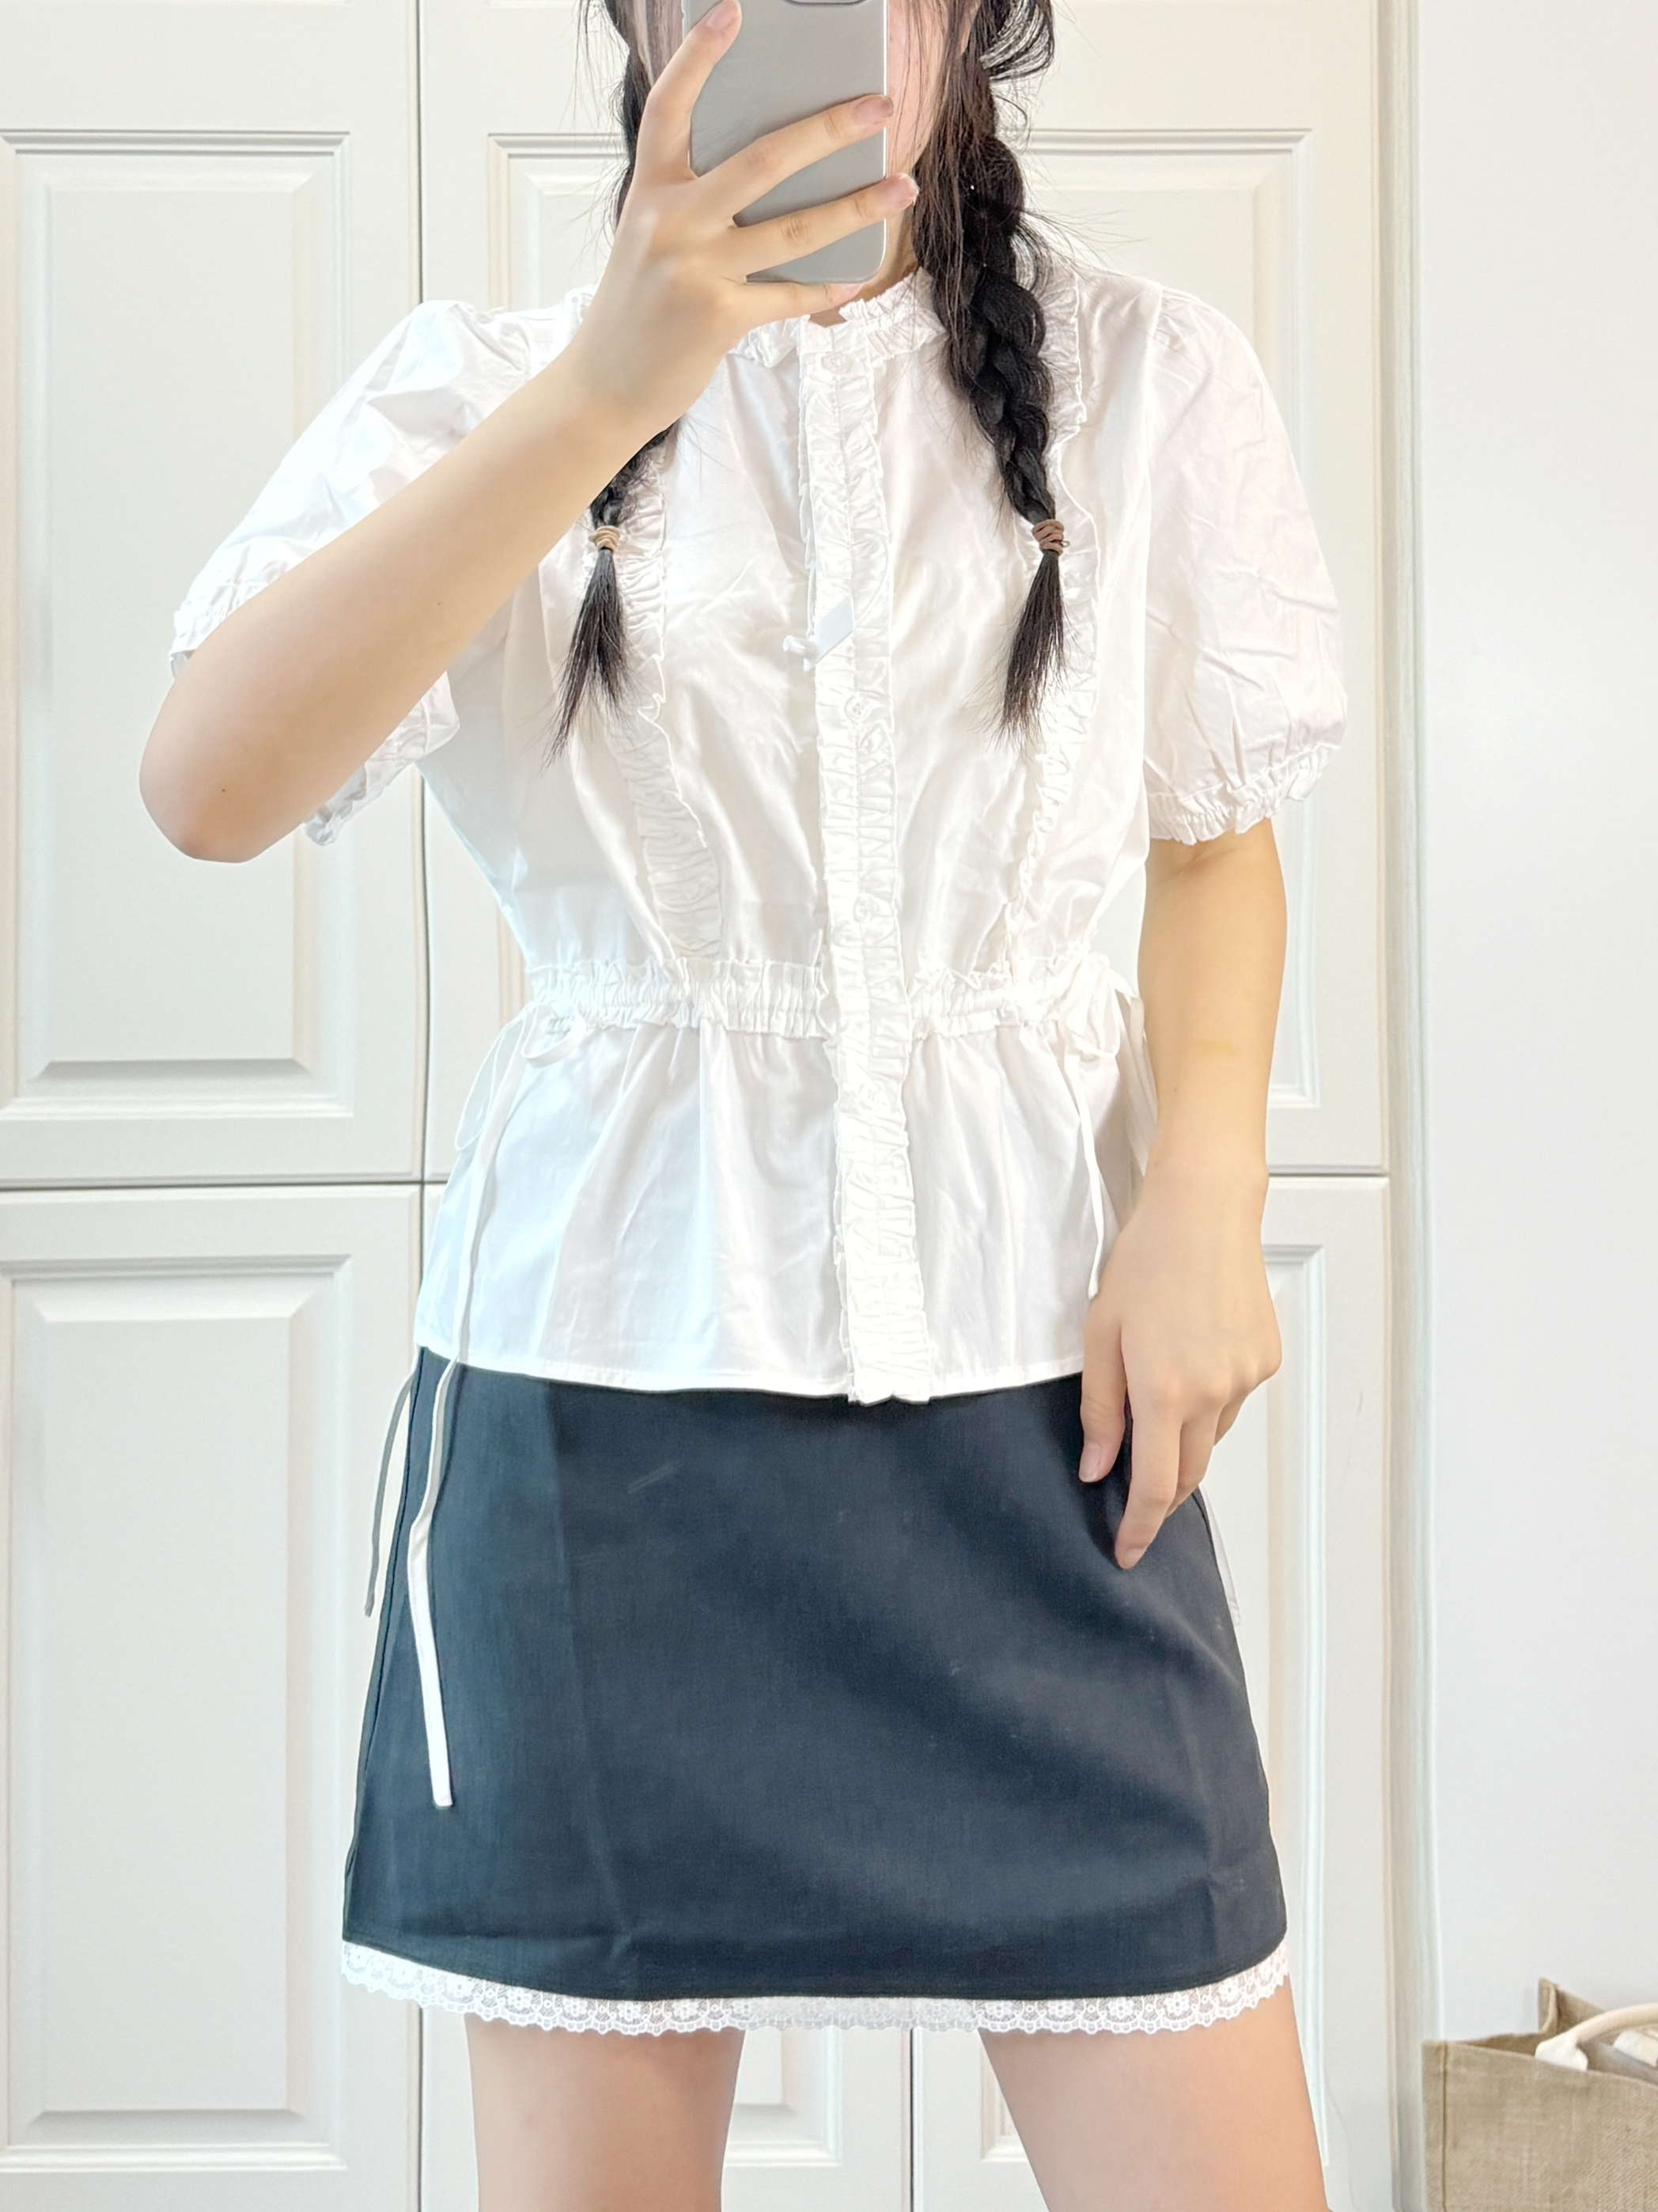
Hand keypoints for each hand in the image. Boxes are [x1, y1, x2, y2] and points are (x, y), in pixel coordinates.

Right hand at [559, 0, 916, 437]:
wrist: (602, 386)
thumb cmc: (637, 308)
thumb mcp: (650, 239)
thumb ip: (695, 202)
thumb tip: (779, 177)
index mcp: (650, 190)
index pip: (672, 108)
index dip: (700, 57)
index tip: (733, 12)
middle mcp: (671, 221)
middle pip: (761, 159)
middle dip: (828, 129)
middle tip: (879, 107)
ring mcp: (695, 270)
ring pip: (792, 229)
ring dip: (857, 207)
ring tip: (903, 187)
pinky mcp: (718, 318)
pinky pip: (788, 296)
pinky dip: (826, 288)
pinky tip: (858, 276)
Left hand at [1075, 1161, 1279, 1568]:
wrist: (1204, 1211)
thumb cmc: (1146, 1261)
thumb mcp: (1099, 1334)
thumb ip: (1099, 1409)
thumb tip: (1096, 1467)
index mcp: (1164, 1391)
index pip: (1156, 1487)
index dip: (1141, 1527)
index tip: (1127, 1553)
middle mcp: (1214, 1393)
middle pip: (1189, 1473)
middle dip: (1162, 1492)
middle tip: (1132, 1494)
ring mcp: (1246, 1378)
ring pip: (1211, 1436)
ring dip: (1183, 1437)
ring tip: (1157, 1391)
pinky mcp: (1266, 1359)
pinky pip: (1233, 1401)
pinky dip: (1208, 1399)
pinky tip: (1191, 1358)